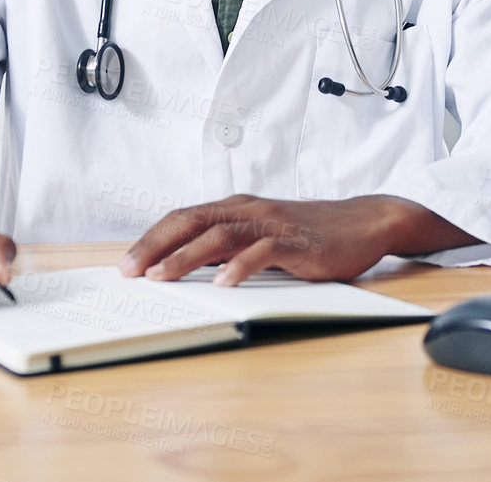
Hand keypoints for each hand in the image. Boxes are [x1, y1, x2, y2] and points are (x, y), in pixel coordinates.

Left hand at [118, 194, 476, 286]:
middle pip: (192, 221)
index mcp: (237, 208)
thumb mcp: (262, 235)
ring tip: (163, 277)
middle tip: (130, 271)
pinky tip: (223, 282)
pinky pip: (263, 251)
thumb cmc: (310, 233)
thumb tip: (184, 266)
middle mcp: (249, 210)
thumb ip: (229, 244)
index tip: (126, 263)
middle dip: (156, 246)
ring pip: (220, 235)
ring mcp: (272, 224)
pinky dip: (241, 266)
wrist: (364, 222)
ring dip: (187, 256)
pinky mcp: (297, 241)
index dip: (152, 238)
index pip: (184, 217)